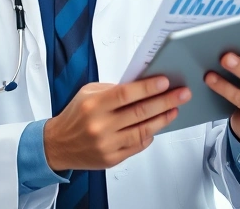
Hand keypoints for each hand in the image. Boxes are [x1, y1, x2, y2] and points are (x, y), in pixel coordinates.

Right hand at [43, 77, 190, 170]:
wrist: (57, 144)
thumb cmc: (75, 116)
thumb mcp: (87, 94)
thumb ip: (113, 90)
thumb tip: (141, 85)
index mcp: (93, 105)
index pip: (126, 94)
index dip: (148, 87)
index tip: (165, 82)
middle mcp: (100, 125)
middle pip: (139, 112)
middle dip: (165, 101)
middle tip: (181, 94)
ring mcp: (106, 144)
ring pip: (142, 130)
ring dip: (162, 119)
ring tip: (174, 110)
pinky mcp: (111, 159)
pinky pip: (137, 146)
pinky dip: (149, 135)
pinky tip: (157, 126)